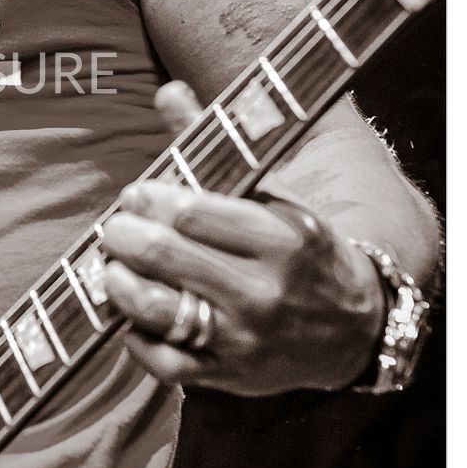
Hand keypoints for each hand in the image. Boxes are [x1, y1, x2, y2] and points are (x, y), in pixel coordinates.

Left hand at [98, 82, 384, 395]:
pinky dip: (134, 336)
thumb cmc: (300, 250)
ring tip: (111, 267)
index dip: (149, 199)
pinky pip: (162, 362)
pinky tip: (130, 316)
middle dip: (124, 236)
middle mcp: (263, 291)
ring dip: (118, 284)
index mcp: (281, 238)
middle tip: (115, 228)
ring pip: (156, 310)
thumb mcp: (272, 197)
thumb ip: (214, 147)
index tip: (135, 194)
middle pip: (166, 256)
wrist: (355, 328)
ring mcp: (243, 339)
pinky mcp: (228, 376)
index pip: (192, 212)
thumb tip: (167, 91)